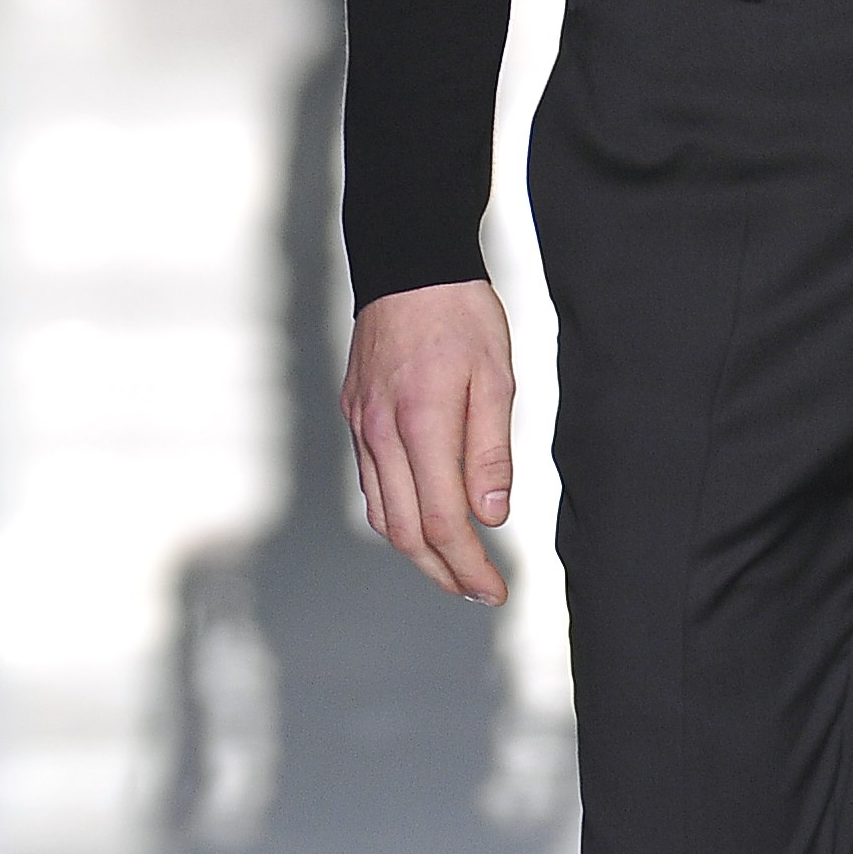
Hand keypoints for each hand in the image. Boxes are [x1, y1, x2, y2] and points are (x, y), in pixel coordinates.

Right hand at [341, 278, 515, 602]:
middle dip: (443, 572)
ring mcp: (361, 426)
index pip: (443, 520)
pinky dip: (398, 515)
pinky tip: (425, 520)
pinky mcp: (355, 416)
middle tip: (479, 590)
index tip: (495, 589)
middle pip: (405, 531)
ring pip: (382, 513)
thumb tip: (491, 518)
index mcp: (421, 423)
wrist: (407, 263)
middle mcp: (380, 433)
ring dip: (418, 552)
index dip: (468, 565)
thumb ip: (491, 452)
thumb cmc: (461, 314)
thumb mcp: (497, 377)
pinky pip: (372, 483)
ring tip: (455, 567)